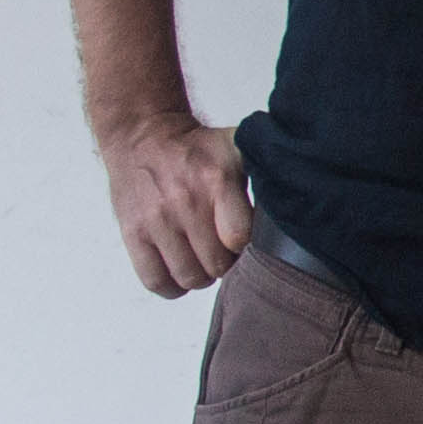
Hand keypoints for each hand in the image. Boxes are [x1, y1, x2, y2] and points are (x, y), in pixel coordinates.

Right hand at [102, 118, 251, 296]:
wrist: (143, 137)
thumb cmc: (196, 151)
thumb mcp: (237, 149)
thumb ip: (264, 178)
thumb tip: (290, 213)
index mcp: (216, 179)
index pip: (239, 238)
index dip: (245, 245)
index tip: (242, 238)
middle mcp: (184, 201)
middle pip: (217, 264)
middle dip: (225, 262)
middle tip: (223, 249)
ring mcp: (155, 220)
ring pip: (189, 278)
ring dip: (200, 275)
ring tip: (201, 258)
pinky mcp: (132, 233)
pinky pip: (155, 281)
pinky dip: (171, 285)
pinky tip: (179, 269)